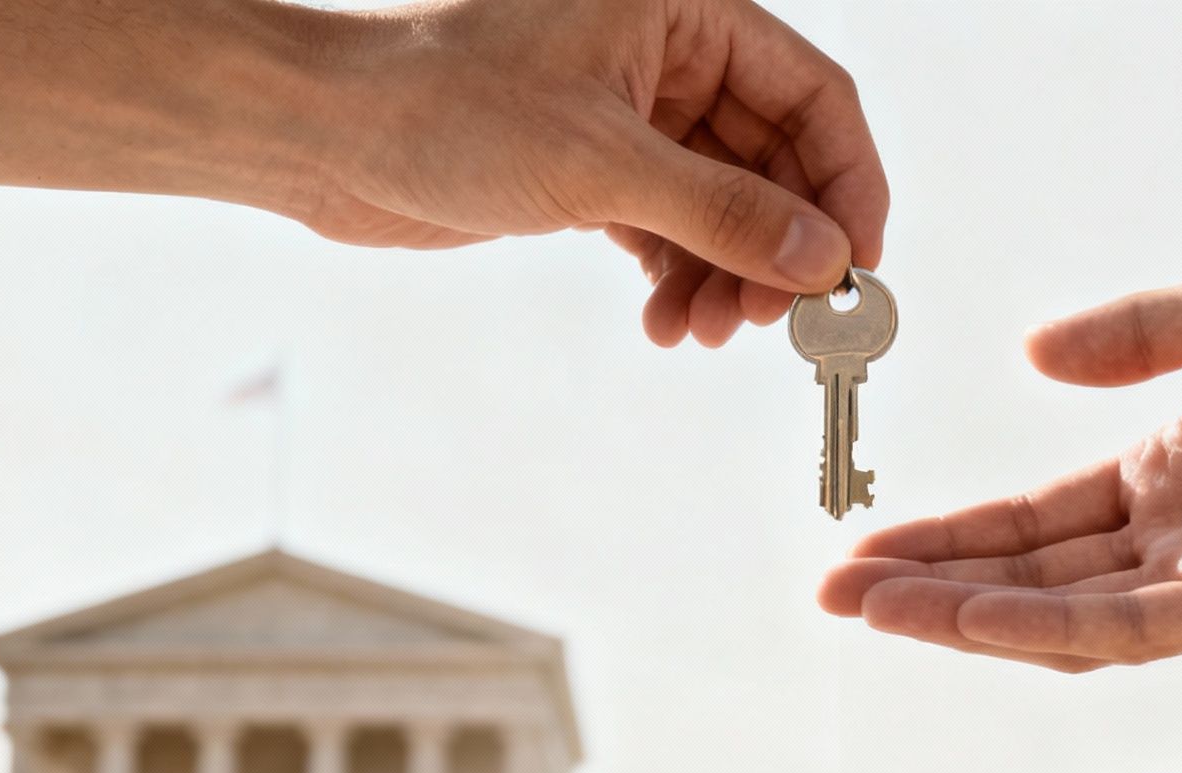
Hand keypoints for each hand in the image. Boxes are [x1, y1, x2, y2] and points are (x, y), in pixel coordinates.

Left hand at [308, 0, 887, 346]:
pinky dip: (679, 278)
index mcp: (685, 10)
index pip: (812, 94)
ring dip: (727, 276)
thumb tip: (823, 259)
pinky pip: (673, 229)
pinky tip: (666, 323)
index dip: (848, 184)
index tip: (856, 269)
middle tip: (772, 321)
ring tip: (704, 331)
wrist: (325, 132)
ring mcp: (633, 116)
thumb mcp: (600, 162)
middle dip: (778, 247)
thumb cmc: (443, 103)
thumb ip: (724, 211)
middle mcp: (668, 56)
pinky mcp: (595, 169)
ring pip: (726, 205)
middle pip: (777, 160)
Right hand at [818, 250, 1181, 671]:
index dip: (947, 534)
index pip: (1036, 518)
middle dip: (929, 588)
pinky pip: (1135, 628)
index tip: (863, 546)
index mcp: (1176, 467)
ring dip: (965, 618)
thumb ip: (1132, 332)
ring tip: (873, 612)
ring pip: (1066, 616)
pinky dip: (1047, 629)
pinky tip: (970, 620)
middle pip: (1032, 577)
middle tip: (834, 596)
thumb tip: (1031, 356)